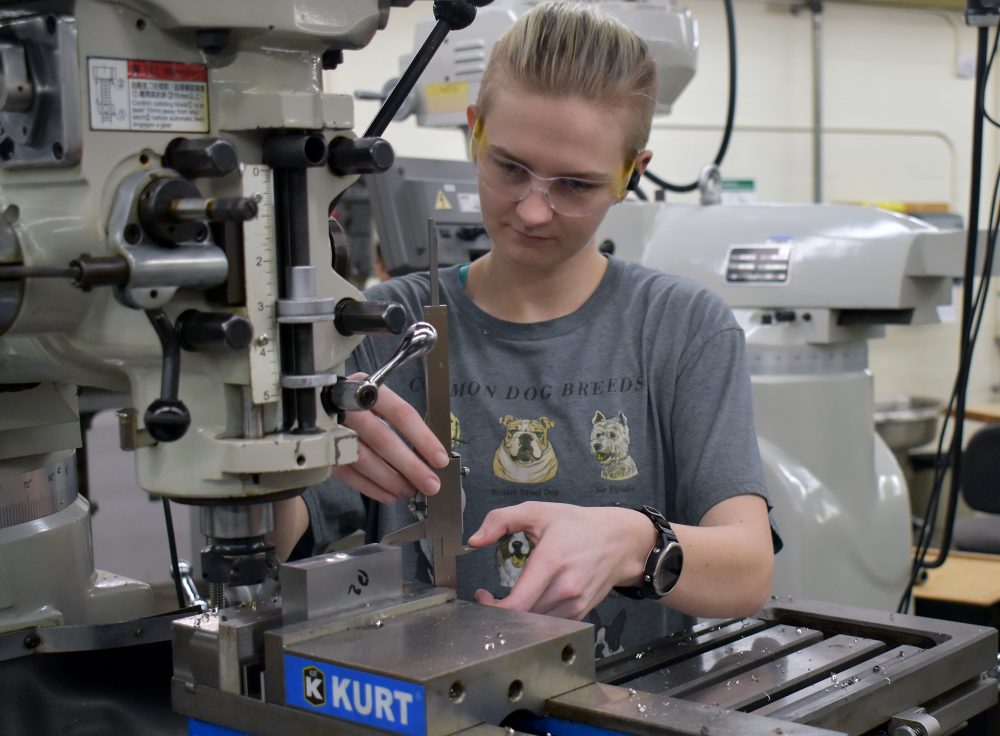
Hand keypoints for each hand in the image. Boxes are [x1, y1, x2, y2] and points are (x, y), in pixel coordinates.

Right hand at [331, 373, 448, 504]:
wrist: (314, 403)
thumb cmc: (360, 405)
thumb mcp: (380, 402)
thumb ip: (402, 424)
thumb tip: (430, 456)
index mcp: (369, 389)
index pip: (401, 413)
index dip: (423, 438)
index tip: (441, 459)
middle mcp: (348, 408)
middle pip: (383, 439)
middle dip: (410, 466)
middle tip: (431, 484)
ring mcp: (332, 430)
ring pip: (364, 460)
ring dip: (391, 480)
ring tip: (409, 491)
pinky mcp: (322, 451)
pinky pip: (348, 474)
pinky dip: (371, 488)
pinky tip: (389, 495)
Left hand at [467, 502, 656, 619]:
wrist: (620, 541)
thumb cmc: (577, 526)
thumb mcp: (538, 512)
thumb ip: (501, 520)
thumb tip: (474, 540)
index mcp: (552, 562)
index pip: (517, 603)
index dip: (493, 607)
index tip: (482, 595)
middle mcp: (565, 588)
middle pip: (523, 618)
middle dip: (499, 611)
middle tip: (488, 597)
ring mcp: (575, 604)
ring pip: (536, 624)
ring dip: (517, 617)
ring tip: (508, 600)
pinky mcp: (580, 613)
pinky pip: (550, 625)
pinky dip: (535, 619)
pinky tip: (530, 604)